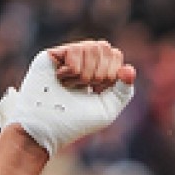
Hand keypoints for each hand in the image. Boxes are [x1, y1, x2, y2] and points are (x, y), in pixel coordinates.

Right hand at [0, 40, 135, 157]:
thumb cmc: (75, 122)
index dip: (113, 73)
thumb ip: (123, 91)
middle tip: (86, 89)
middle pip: (105, 48)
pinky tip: (60, 80)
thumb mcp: (107, 109)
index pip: (115, 55)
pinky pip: (76, 50)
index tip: (98, 91)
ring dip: (86, 74)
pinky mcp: (52, 55)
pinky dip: (73, 70)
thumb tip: (129, 69)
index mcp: (96, 72)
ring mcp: (66, 56)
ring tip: (72, 87)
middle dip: (101, 73)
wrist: (46, 128)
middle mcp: (81, 61)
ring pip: (92, 47)